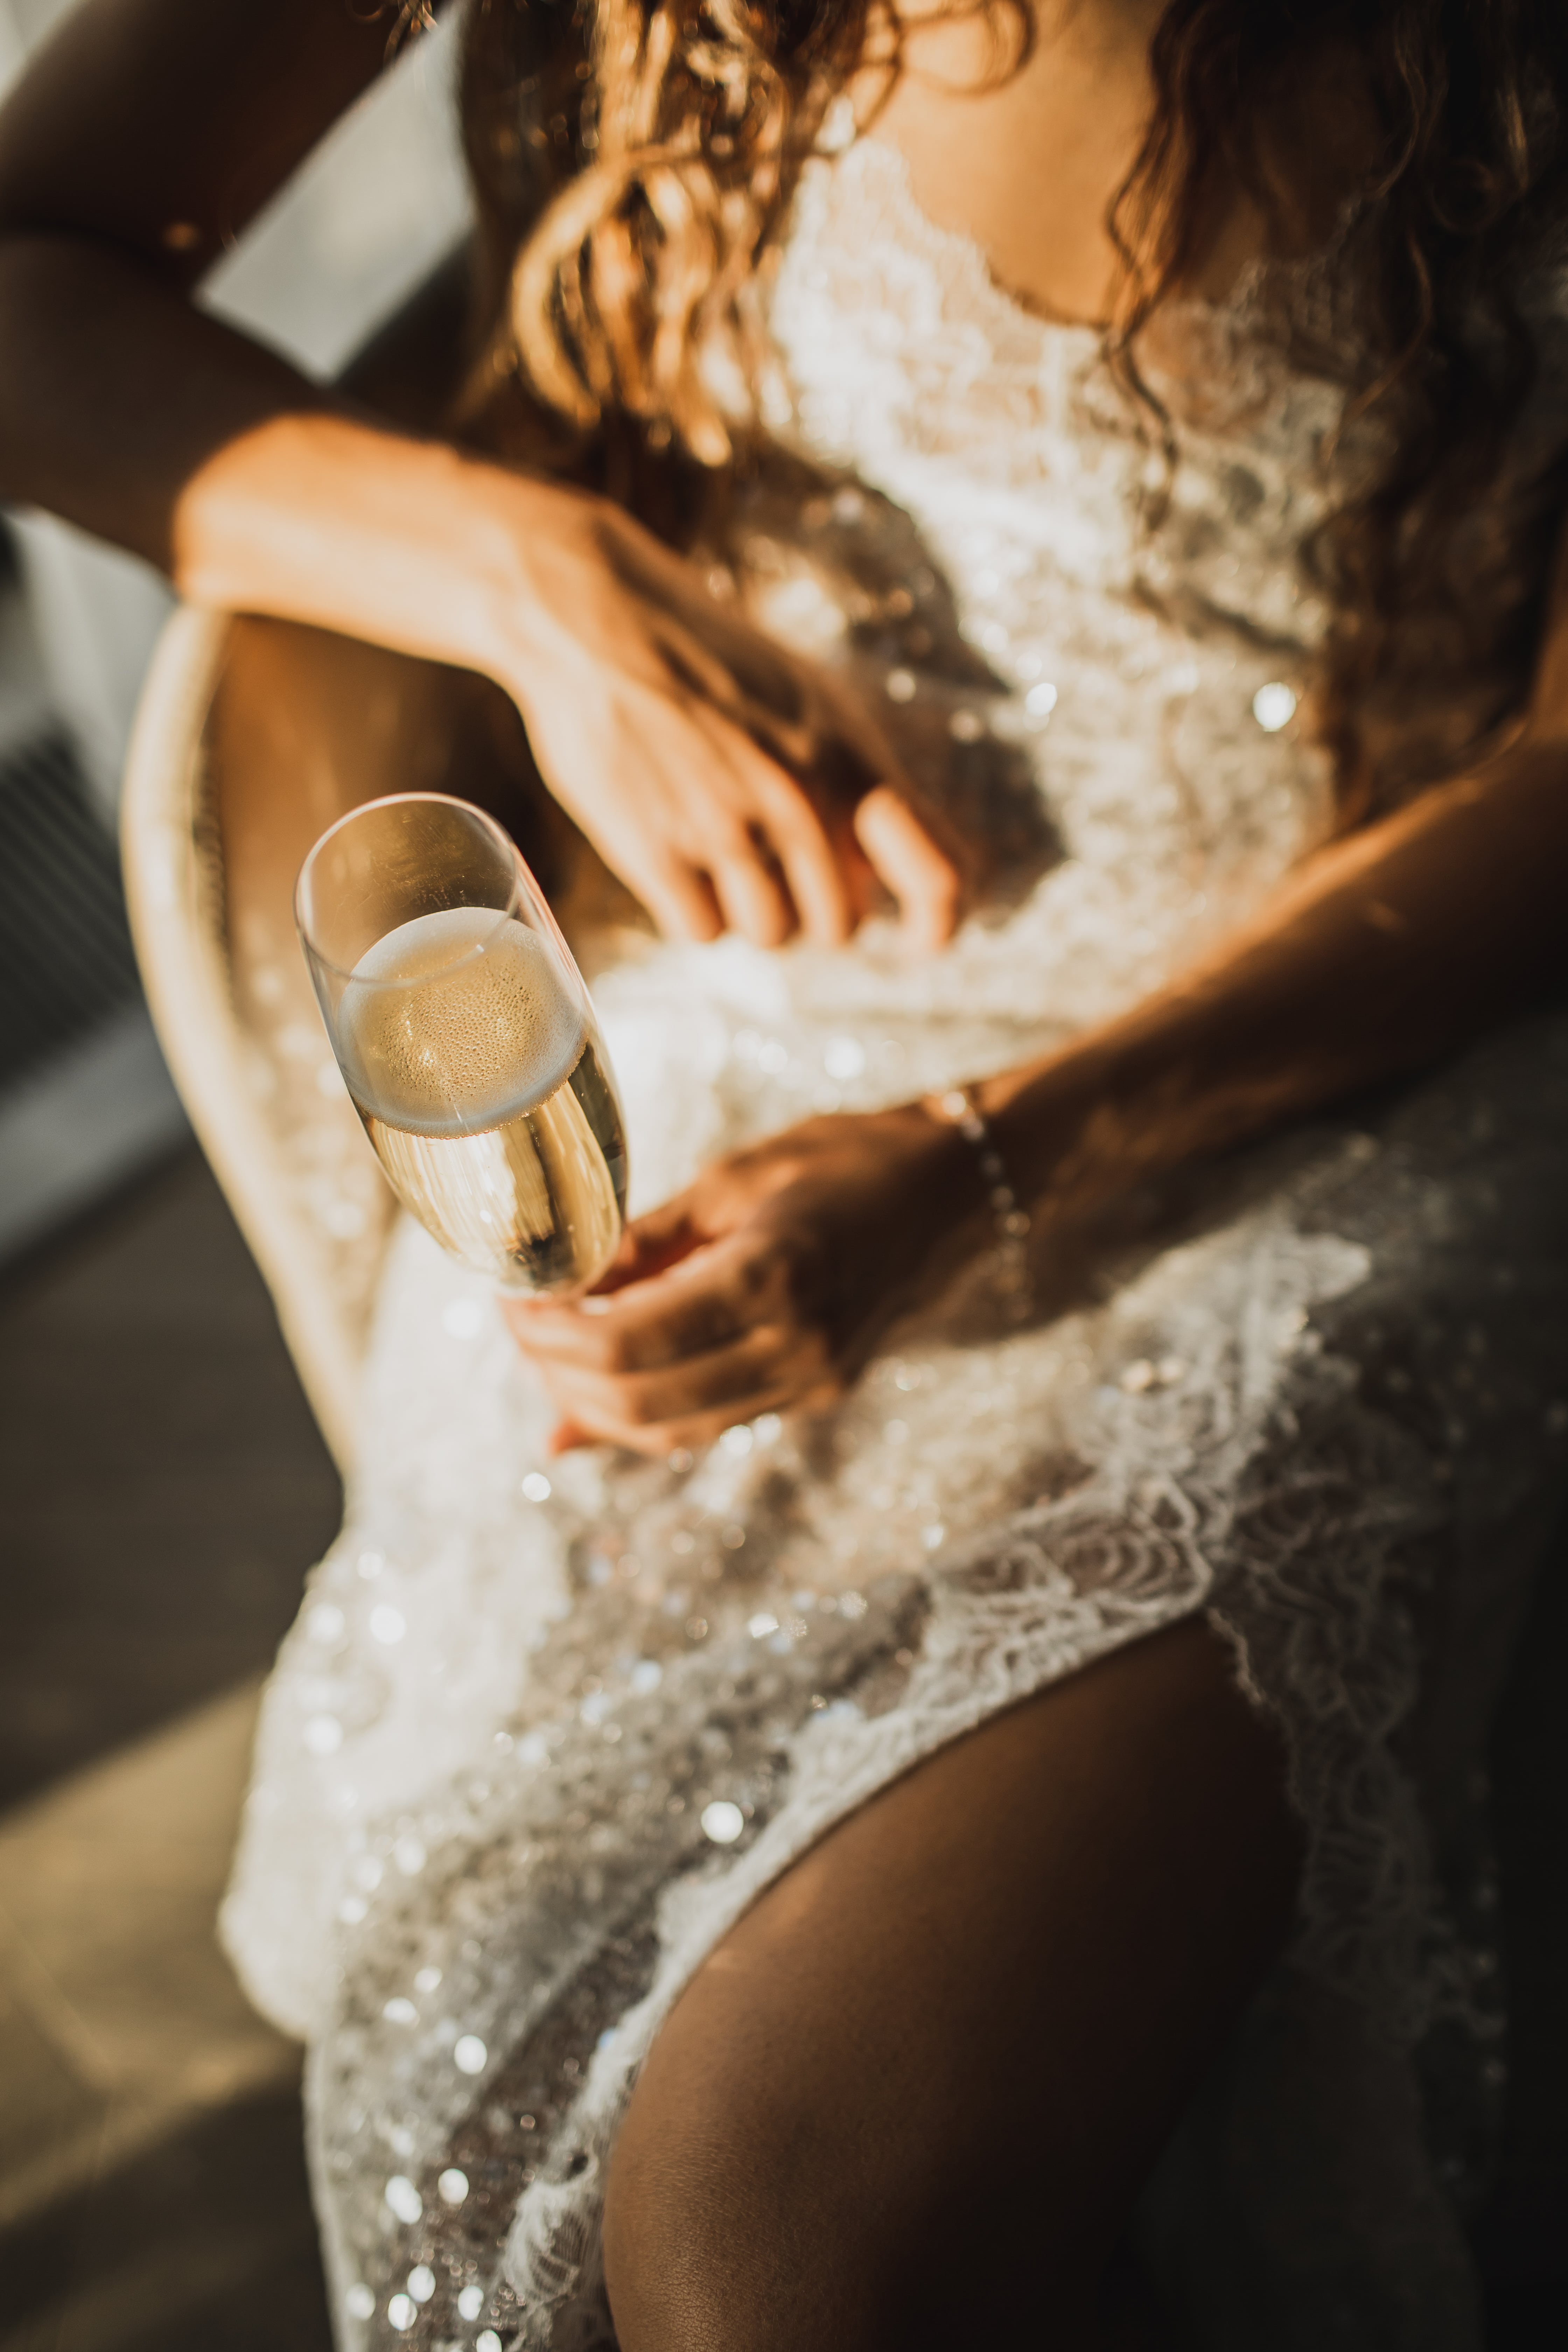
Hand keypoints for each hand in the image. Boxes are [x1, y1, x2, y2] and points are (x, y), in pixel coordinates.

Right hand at [491, 479, 963, 950]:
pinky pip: (702, 931)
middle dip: (813, 909)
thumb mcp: (812, 699)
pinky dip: (693, 910)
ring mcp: (726, 831)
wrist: (598, 618)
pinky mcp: (657, 854)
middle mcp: (800, 804)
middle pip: (838, 925)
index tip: (922, 939)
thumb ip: (855, 781)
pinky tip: (678, 859)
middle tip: (778, 868)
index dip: (936, 924)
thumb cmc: (708, 656)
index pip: (937, 878)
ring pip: (771, 934)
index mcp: (851, 762)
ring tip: (719, 850)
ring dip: (749, 908)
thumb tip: (888, 864)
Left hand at [501, 1106, 973, 1455]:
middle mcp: (796, 1349)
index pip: (627, 1343)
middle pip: (639, 1398)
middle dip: (558, 1373)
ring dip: (595, 1404)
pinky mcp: (817, 1393)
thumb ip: (647, 1244)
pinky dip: (645, 1411)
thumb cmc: (848, 1160)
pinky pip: (708, 1421)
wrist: (958, 1191)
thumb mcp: (734, 1180)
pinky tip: (596, 1396)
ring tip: (549, 1355)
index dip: (551, 1333)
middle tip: (519, 1325)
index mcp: (772, 1280)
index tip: (513, 1298)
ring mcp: (812, 1382)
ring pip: (669, 1427)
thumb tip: (560, 1291)